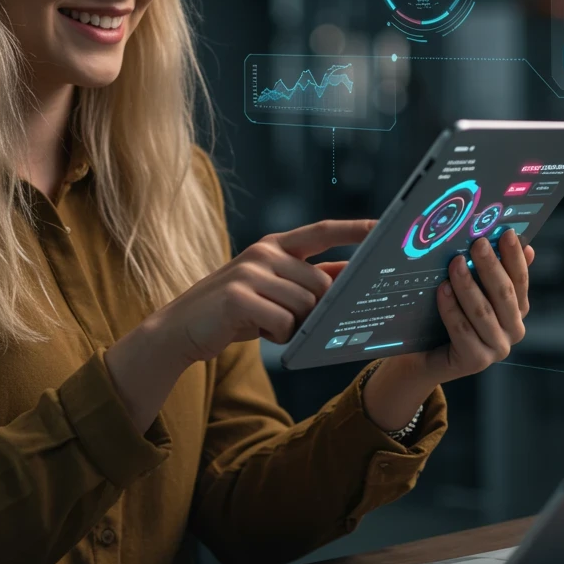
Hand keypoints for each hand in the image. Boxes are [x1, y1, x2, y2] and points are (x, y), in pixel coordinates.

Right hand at [150, 219, 374, 367]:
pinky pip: (283, 323)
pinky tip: (258, 332)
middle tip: (292, 321)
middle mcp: (264, 252)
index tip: (381, 227)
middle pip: (321, 284)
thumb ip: (308, 279)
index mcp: (275, 245)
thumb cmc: (235, 310)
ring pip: (304, 306)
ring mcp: (249, 272)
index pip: (322, 231)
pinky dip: (277, 336)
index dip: (353, 229)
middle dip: (316, 311)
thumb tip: (352, 277)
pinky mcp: (238, 297)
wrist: (181, 328)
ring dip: (294, 326)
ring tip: (269, 325)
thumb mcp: (272, 288)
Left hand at [405, 229, 534, 385]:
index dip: (514, 257)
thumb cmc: (453, 316)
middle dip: (491, 266)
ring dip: (468, 285)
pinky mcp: (476, 361)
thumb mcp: (473, 291)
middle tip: (477, 244)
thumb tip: (516, 239)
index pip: (520, 280)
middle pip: (504, 294)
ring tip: (455, 263)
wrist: (426, 356)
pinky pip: (462, 330)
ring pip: (483, 311)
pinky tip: (442, 290)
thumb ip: (493, 271)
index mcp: (518, 310)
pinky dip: (451, 308)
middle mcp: (514, 330)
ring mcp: (497, 349)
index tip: (506, 234)